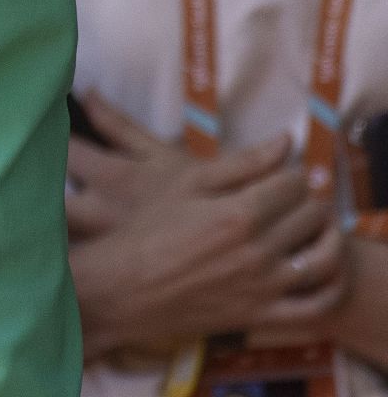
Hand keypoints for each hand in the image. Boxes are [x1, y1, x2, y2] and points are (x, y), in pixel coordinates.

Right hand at [68, 93, 350, 355]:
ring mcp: (263, 287)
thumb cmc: (148, 229)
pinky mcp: (262, 315)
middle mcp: (258, 251)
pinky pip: (315, 306)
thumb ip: (241, 163)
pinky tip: (320, 271)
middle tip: (294, 199)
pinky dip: (330, 287)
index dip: (292, 174)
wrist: (124, 287)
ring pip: (324, 258)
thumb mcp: (187, 185)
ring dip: (328, 238)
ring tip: (312, 229)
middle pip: (312, 215)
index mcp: (239, 212)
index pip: (295, 183)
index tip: (282, 176)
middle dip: (309, 201)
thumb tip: (287, 140)